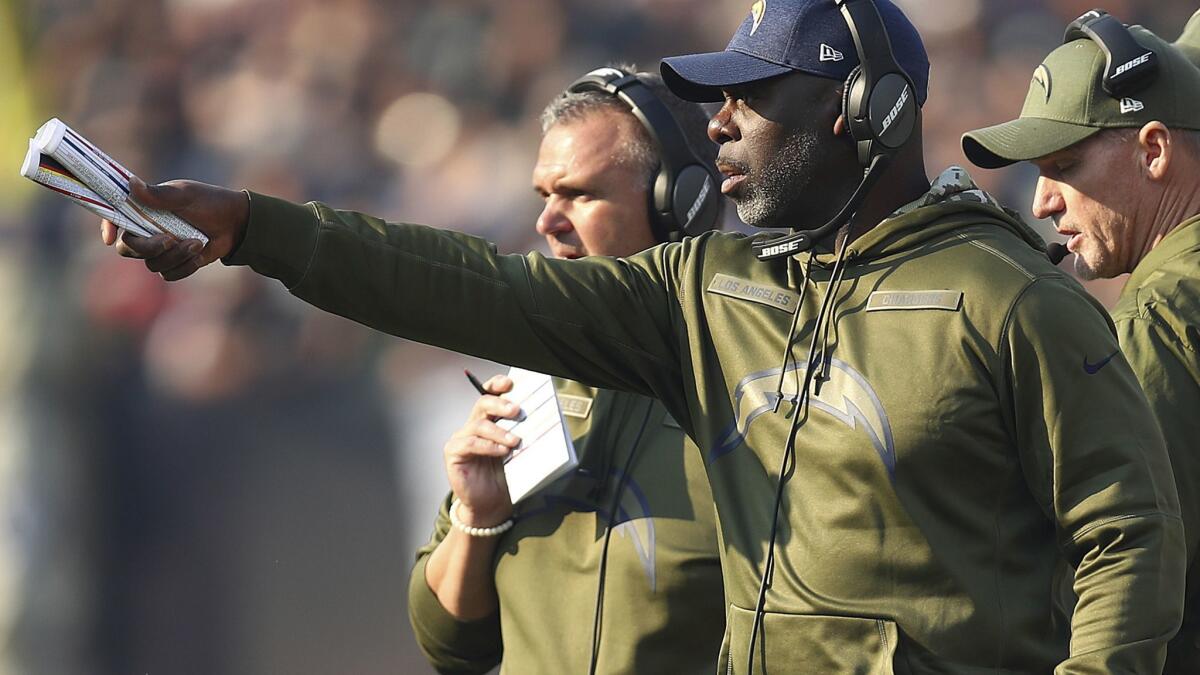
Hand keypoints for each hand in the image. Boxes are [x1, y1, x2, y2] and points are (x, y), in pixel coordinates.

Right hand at [100, 177, 249, 280]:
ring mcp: (161, 249)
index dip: (108, 227)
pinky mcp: (175, 263)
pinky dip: (186, 266)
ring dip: (176, 256)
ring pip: (152, 264)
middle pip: (128, 249)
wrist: (235, 223)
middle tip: (169, 239)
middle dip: (148, 248)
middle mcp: (147, 230)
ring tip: (197, 242)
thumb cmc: (209, 202)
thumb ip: (158, 194)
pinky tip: (200, 253)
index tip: (109, 237)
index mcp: (144, 210)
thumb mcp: (185, 195)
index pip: (115, 218)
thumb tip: (131, 183)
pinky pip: (169, 275)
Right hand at [444, 375, 520, 526]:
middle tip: (517, 410)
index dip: (497, 385)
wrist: (492, 506)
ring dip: (499, 431)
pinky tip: (502, 452)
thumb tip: (548, 421)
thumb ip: (526, 436)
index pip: (489, 394)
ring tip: (515, 441)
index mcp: (490, 420)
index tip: (510, 383)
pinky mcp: (454, 453)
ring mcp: (461, 438)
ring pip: (478, 424)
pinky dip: (488, 446)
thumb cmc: (506, 477)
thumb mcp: (520, 453)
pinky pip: (469, 443)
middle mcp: (474, 425)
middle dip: (500, 403)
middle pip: (483, 403)